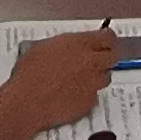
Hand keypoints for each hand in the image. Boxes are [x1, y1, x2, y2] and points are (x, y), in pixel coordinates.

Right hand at [0, 27, 132, 139]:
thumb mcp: (42, 47)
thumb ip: (62, 45)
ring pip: (106, 77)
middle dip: (107, 56)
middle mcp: (91, 62)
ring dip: (98, 76)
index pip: (108, 37)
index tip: (106, 40)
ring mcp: (92, 83)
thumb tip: (66, 47)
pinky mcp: (90, 102)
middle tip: (99, 58)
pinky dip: (87, 94)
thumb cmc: (29, 74)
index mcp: (80, 44)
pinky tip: (73, 94)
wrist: (27, 102)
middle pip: (113, 56)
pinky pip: (95, 95)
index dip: (108, 39)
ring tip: (82, 78)